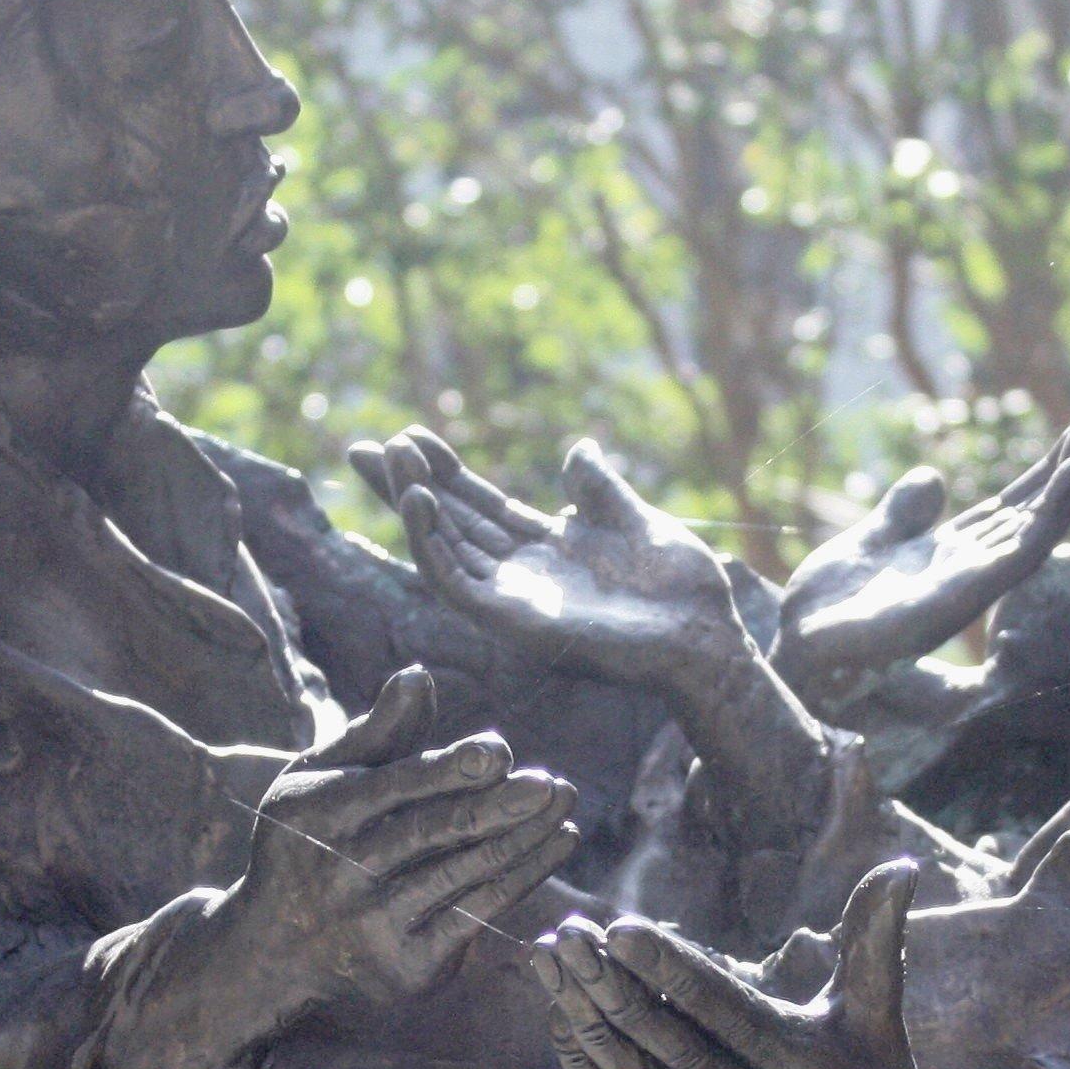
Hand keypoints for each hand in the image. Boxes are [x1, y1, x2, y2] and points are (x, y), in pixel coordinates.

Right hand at [210, 668, 575, 1018]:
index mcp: (318, 814)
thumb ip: (378, 732)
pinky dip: (523, 878)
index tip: (499, 752)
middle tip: (551, 785)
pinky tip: (555, 845)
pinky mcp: (405, 968)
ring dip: (523, 840)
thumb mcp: (323, 779)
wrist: (277, 948)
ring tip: (564, 808)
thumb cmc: (311, 839)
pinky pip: (476, 917)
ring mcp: (373, 925)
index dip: (449, 769)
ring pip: (463, 875)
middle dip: (498, 808)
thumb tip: (420, 674)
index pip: (395, 787)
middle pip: (433, 833)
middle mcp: (341, 872)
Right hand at [352, 428, 760, 692]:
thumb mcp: (635, 519)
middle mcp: (521, 574)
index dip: (443, 470)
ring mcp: (515, 600)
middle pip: (449, 523)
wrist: (706, 634)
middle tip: (363, 446)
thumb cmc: (681, 587)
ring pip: (445, 550)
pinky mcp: (515, 624)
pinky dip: (434, 546)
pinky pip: (459, 585)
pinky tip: (421, 503)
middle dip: (406, 485)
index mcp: (546, 547)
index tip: (408, 434)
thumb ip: (598, 488)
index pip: (478, 504)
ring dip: (415, 505)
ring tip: (394, 459)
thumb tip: (577, 450)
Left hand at [534, 863, 977, 1068]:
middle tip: (567, 933)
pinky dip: (587, 1067)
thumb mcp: (879, 1027)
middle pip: (666, 1040)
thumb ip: (876, 943)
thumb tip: (903, 861)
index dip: (669, 969)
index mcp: (797, 1068)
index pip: (721, 1009)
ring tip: (549, 963)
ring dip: (585, 1018)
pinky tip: (561, 1020)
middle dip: (609, 983)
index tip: (622, 927)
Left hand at [773, 418, 1069, 701]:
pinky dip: (1046, 518)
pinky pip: (1017, 552)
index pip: (1016, 505)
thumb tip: (933, 481)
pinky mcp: (962, 595)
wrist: (798, 644)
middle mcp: (971, 565)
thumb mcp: (870, 540)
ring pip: (1037, 528)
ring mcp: (971, 580)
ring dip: (1069, 486)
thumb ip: (903, 512)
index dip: (1052, 471)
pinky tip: (1065, 481)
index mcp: (952, 549)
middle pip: (1038, 514)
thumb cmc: (831, 605)